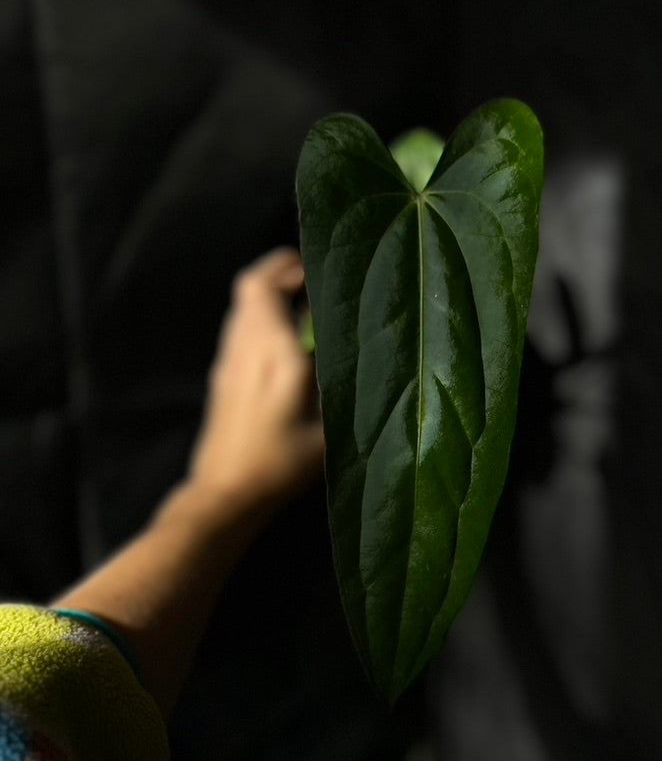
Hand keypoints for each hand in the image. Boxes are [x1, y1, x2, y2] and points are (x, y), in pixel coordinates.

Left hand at [188, 247, 324, 521]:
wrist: (224, 495)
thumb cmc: (279, 465)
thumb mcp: (324, 429)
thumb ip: (334, 381)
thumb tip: (340, 342)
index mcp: (271, 351)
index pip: (267, 286)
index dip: (288, 267)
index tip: (318, 265)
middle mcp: (244, 347)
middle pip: (250, 288)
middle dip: (280, 274)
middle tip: (312, 278)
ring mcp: (227, 362)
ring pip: (242, 308)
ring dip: (269, 296)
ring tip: (303, 304)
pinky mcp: (222, 379)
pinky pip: (240, 331)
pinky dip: (261, 320)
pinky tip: (285, 341)